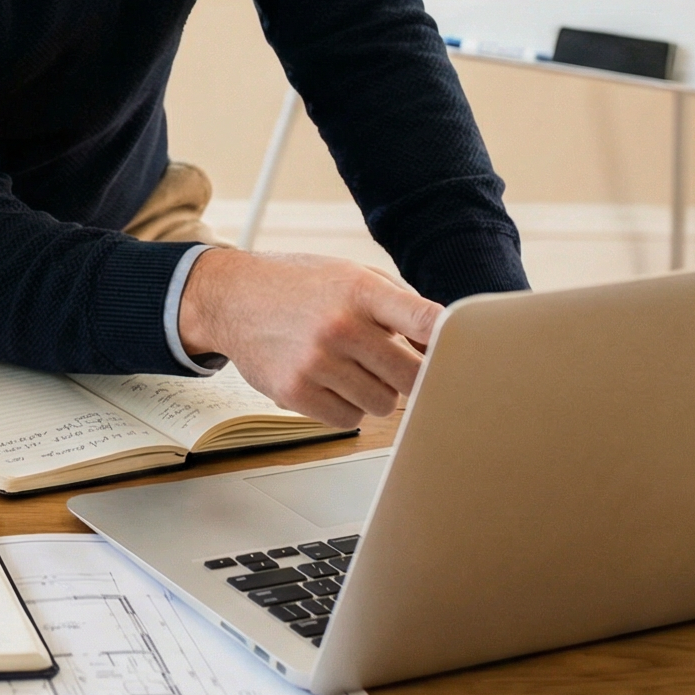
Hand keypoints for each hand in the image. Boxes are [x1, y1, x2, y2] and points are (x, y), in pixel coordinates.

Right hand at [176, 249, 437, 426]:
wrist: (231, 297)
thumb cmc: (301, 286)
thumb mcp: (352, 275)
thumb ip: (401, 306)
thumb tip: (447, 348)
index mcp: (360, 290)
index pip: (426, 321)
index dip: (452, 342)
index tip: (463, 354)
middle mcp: (339, 326)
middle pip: (413, 376)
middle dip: (412, 377)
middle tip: (395, 366)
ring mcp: (315, 362)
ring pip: (384, 404)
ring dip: (377, 392)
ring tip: (352, 369)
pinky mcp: (294, 392)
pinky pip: (349, 420)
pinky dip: (347, 407)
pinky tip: (330, 382)